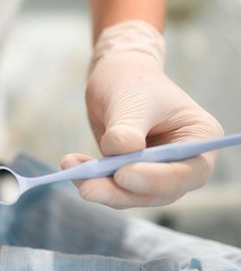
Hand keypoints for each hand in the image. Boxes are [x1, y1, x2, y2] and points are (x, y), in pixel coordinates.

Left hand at [63, 21, 222, 207]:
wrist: (115, 76)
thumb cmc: (132, 82)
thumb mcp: (130, 99)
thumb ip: (127, 127)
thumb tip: (120, 151)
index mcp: (200, 139)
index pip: (189, 172)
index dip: (157, 179)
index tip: (123, 174)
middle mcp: (183, 162)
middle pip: (159, 192)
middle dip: (121, 192)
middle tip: (88, 188)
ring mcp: (156, 172)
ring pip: (131, 194)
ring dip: (100, 188)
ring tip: (71, 170)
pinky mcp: (129, 175)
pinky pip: (111, 186)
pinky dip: (90, 179)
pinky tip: (70, 164)